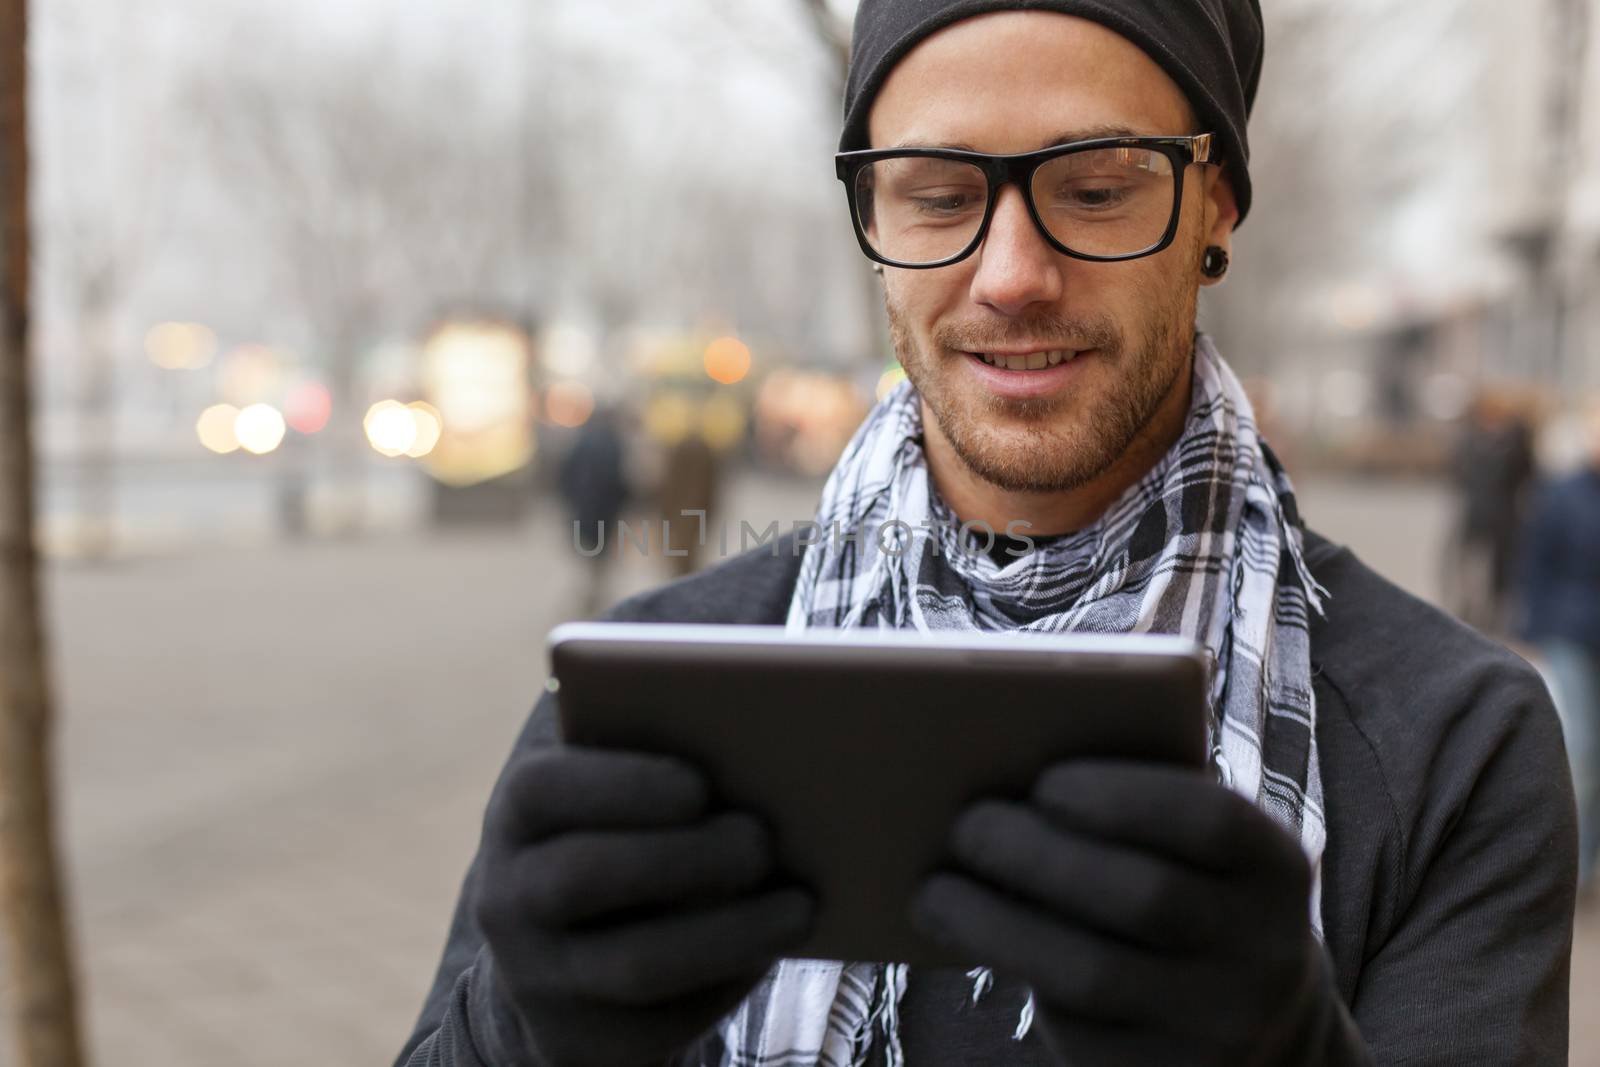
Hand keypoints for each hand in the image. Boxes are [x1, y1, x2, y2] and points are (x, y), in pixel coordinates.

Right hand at [474, 747, 813, 1066]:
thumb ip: (652, 740)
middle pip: (585, 877)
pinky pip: (660, 1021)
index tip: (699, 785)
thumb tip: (748, 730)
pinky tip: (769, 947)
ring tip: (798, 905)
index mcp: (518, 812)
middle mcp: (508, 896)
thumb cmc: (619, 821)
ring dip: (729, 932)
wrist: (558, 931)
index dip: (624, 786)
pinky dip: (728, 981)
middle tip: (761, 841)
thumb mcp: (611, 777)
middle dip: (687, 858)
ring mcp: (538, 976)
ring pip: (635, 964)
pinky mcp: (581, 1037)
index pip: (544, 790)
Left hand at [911, 760, 1324, 1066]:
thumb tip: (1011, 774)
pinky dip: (1018, 977)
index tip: (1043, 782)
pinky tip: (976, 940)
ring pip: (1092, 974)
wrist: (1265, 1029)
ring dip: (996, 925)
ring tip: (935, 892)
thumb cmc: (1194, 897)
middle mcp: (1265, 952)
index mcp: (1276, 868)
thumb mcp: (1204, 857)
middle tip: (966, 826)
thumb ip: (1142, 811)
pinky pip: (1078, 1029)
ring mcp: (1220, 1027)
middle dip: (1037, 855)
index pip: (1210, 821)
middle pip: (1141, 898)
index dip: (1121, 797)